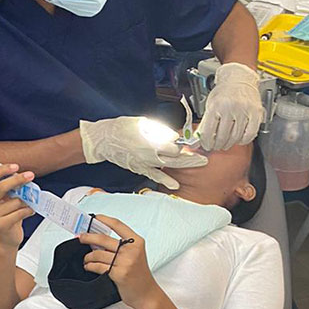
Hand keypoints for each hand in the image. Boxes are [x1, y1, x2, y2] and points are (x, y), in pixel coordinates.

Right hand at [0, 163, 34, 248]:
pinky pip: (19, 213)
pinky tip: (30, 210)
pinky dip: (28, 210)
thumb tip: (23, 177)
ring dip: (26, 201)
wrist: (6, 237)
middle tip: (30, 176)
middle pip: (1, 187)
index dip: (3, 170)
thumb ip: (11, 188)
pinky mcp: (0, 224)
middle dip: (17, 180)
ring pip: (14, 201)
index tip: (16, 166)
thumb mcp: (6, 199)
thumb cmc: (8, 214)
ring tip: (30, 203)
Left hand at [77, 217, 159, 308]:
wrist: (146, 294)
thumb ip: (120, 246)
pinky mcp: (118, 274)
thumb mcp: (134, 255)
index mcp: (136, 242)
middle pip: (103, 239)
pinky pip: (98, 266)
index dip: (104, 219)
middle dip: (88, 237)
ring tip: (86, 259)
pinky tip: (88, 266)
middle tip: (80, 237)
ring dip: (88, 256)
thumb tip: (97, 238)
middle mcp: (131, 250)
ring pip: (98, 254)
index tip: (93, 218)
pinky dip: (90, 266)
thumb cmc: (138, 274)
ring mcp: (125, 262)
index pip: (117, 225)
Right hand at [79, 116, 207, 190]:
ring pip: (170, 166)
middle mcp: (151, 154)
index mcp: (152, 141)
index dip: (182, 143)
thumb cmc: (121, 128)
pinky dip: (166, 181)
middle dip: (192, 157)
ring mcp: (146, 163)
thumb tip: (172, 136)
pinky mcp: (140, 168)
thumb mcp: (142, 123)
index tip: (187, 141)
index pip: (175, 145)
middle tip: (204, 158)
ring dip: (186, 165)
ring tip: (199, 164)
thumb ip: (159, 130)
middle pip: (177, 157)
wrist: (105, 140)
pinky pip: (155, 176)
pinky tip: (176, 185)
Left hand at [198, 63, 263, 150]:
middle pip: (223, 137)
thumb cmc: (224, 91)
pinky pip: (250, 134)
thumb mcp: (211, 104)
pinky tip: (239, 139)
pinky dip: (244, 140)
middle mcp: (230, 107)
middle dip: (218, 145)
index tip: (207, 145)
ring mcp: (244, 110)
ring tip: (227, 142)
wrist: (239, 77)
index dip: (206, 143)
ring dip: (230, 143)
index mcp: (216, 105)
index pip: (209, 132)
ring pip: (236, 137)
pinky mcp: (256, 113)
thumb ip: (205, 123)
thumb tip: (199, 140)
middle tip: (217, 146)